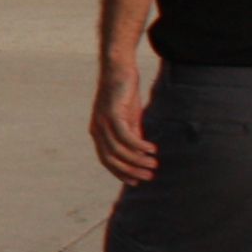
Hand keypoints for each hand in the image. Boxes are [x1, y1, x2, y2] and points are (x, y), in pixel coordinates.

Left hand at [92, 57, 158, 183]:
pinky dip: (139, 145)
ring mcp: (102, 122)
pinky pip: (126, 136)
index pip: (106, 160)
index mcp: (98, 133)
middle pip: (111, 159)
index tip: (136, 182)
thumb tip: (140, 153)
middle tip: (149, 176)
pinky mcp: (112, 113)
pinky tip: (152, 149)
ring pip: (119, 150)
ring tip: (154, 164)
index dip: (120, 173)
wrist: (119, 70)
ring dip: (138, 160)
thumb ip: (133, 134)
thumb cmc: (124, 95)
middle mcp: (97, 129)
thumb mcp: (130, 119)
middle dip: (130, 171)